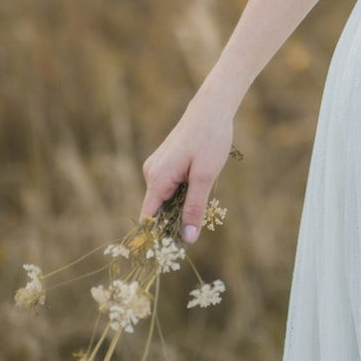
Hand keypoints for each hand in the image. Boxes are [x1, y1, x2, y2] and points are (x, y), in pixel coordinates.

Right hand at [140, 93, 234, 245]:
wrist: (212, 108)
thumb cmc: (210, 139)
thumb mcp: (205, 176)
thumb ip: (195, 207)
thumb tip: (187, 238)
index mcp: (157, 179)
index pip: (148, 218)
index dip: (157, 236)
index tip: (170, 252)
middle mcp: (151, 173)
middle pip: (158, 210)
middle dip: (175, 220)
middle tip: (198, 227)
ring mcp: (157, 167)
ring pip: (166, 198)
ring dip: (182, 204)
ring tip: (203, 196)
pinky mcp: (165, 162)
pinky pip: (170, 186)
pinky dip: (182, 192)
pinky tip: (200, 183)